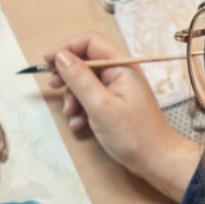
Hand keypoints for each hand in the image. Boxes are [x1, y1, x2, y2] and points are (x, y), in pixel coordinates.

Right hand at [44, 32, 201, 202]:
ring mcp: (119, 90)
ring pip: (86, 83)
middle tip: (54, 87)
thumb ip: (79, 79)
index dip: (66, 47)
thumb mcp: (100, 106)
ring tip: (72, 114)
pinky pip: (92, 99)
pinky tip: (80, 125)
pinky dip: (82, 109)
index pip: (90, 42)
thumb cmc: (133, 134)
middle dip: (68, 75)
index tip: (47, 62)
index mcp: (121, 66)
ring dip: (74, 97)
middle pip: (86, 62)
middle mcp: (120, 74)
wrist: (157, 161)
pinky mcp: (116, 105)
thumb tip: (61, 56)